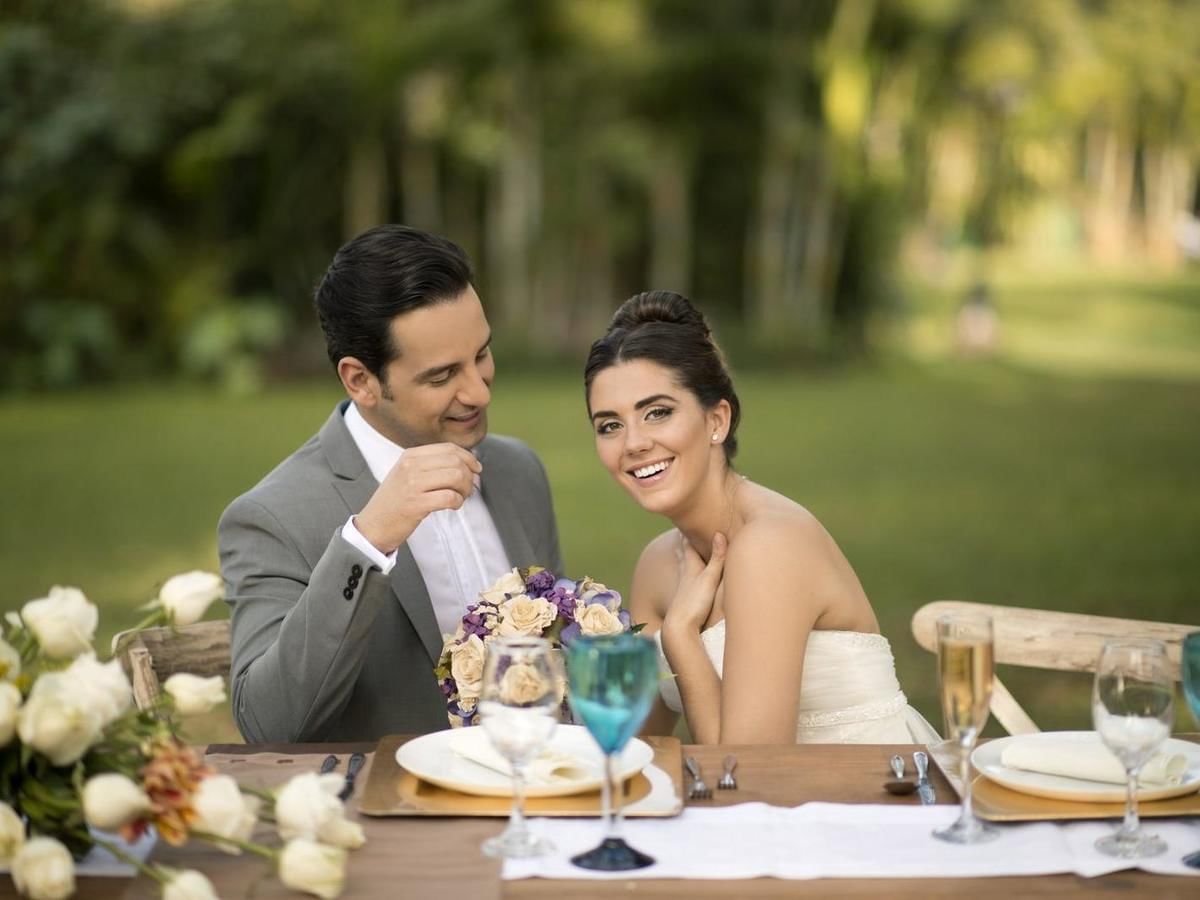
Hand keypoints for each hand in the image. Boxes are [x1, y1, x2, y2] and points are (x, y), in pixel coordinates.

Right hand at [354, 443, 481, 552]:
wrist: (373, 525)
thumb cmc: (395, 502)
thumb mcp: (407, 474)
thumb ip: (432, 466)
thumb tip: (468, 465)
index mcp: (410, 456)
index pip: (449, 448)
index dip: (468, 458)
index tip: (476, 468)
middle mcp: (411, 466)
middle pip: (455, 462)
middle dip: (469, 476)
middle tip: (468, 488)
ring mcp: (413, 484)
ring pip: (456, 476)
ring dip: (465, 489)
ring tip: (459, 498)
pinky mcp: (416, 504)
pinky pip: (450, 497)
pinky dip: (457, 502)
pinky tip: (452, 506)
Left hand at [663, 532, 725, 633]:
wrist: (679, 628)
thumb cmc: (694, 602)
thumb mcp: (709, 578)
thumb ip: (716, 558)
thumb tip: (719, 533)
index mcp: (690, 566)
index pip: (688, 544)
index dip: (688, 532)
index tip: (687, 518)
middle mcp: (685, 574)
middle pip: (684, 553)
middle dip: (685, 542)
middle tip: (684, 530)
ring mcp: (684, 587)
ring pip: (683, 566)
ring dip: (684, 556)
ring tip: (682, 549)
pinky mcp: (686, 600)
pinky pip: (686, 580)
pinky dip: (687, 573)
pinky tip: (687, 580)